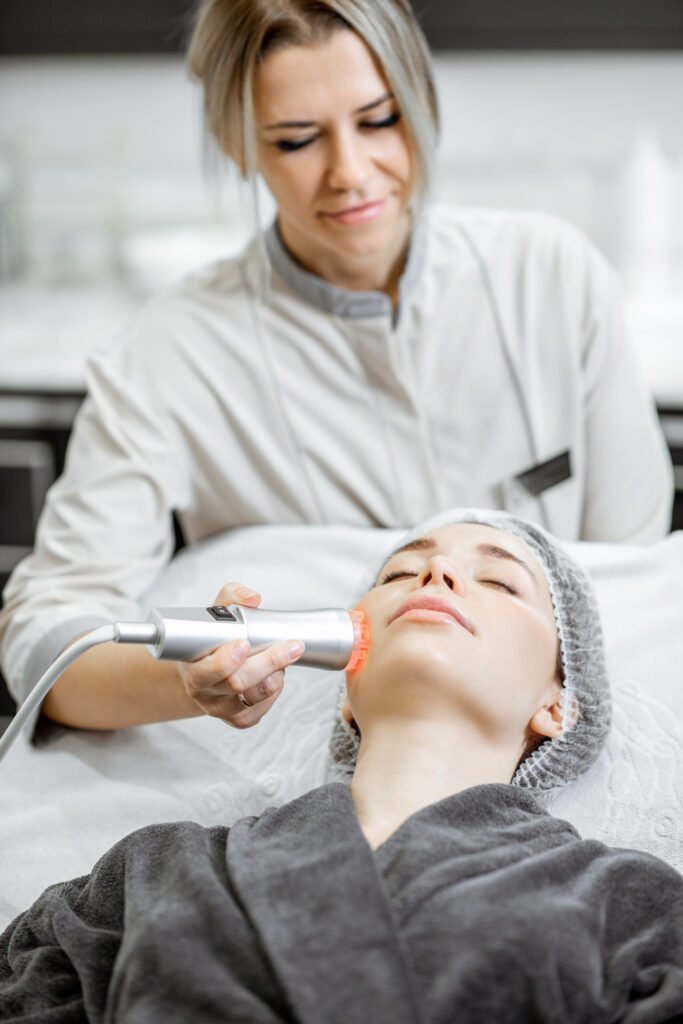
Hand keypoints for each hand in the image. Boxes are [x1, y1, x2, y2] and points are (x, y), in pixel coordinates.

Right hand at [177, 582, 303, 727]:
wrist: (205, 668)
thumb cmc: (213, 639)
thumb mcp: (217, 612)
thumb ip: (233, 597)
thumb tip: (254, 598)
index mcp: (191, 665)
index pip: (206, 671)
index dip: (225, 661)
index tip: (244, 644)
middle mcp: (202, 691)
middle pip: (236, 684)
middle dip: (267, 663)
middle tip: (290, 647)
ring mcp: (220, 708)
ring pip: (253, 698)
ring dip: (274, 676)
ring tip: (283, 658)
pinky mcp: (238, 719)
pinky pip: (261, 709)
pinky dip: (274, 691)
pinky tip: (275, 675)